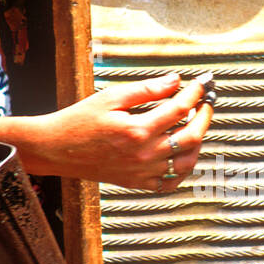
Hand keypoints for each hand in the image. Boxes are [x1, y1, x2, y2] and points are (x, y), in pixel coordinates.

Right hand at [36, 72, 212, 189]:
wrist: (57, 150)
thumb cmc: (79, 121)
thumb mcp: (111, 97)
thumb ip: (146, 90)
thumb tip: (175, 81)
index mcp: (137, 130)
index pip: (179, 109)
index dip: (194, 94)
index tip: (201, 83)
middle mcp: (144, 154)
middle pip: (191, 136)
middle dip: (204, 116)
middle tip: (207, 102)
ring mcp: (143, 172)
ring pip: (187, 162)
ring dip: (199, 142)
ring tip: (197, 125)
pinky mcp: (138, 183)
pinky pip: (171, 182)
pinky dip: (184, 169)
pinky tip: (183, 153)